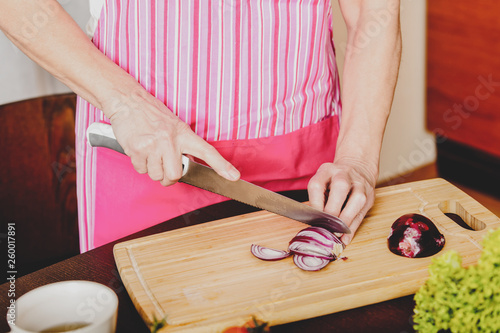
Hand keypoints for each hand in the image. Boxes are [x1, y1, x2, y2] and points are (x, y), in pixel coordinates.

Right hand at [105, 88, 239, 185]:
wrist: (128, 101)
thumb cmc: (151, 114)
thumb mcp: (174, 125)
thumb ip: (182, 144)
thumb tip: (186, 164)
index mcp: (184, 133)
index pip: (207, 151)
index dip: (221, 165)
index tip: (234, 176)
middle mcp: (170, 140)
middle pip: (175, 176)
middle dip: (168, 178)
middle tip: (163, 168)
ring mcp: (153, 145)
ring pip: (156, 175)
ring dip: (152, 170)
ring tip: (150, 153)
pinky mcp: (137, 150)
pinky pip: (141, 170)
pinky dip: (140, 165)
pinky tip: (139, 150)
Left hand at [307, 157, 377, 244]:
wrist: (357, 168)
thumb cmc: (333, 181)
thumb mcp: (322, 182)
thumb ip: (318, 199)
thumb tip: (314, 225)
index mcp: (326, 170)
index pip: (317, 185)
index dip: (315, 204)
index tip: (314, 219)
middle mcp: (343, 174)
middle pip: (340, 187)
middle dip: (333, 210)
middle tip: (327, 226)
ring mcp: (359, 183)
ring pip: (357, 199)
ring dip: (346, 219)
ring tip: (337, 233)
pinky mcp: (369, 195)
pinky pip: (362, 213)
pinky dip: (353, 228)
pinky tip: (346, 238)